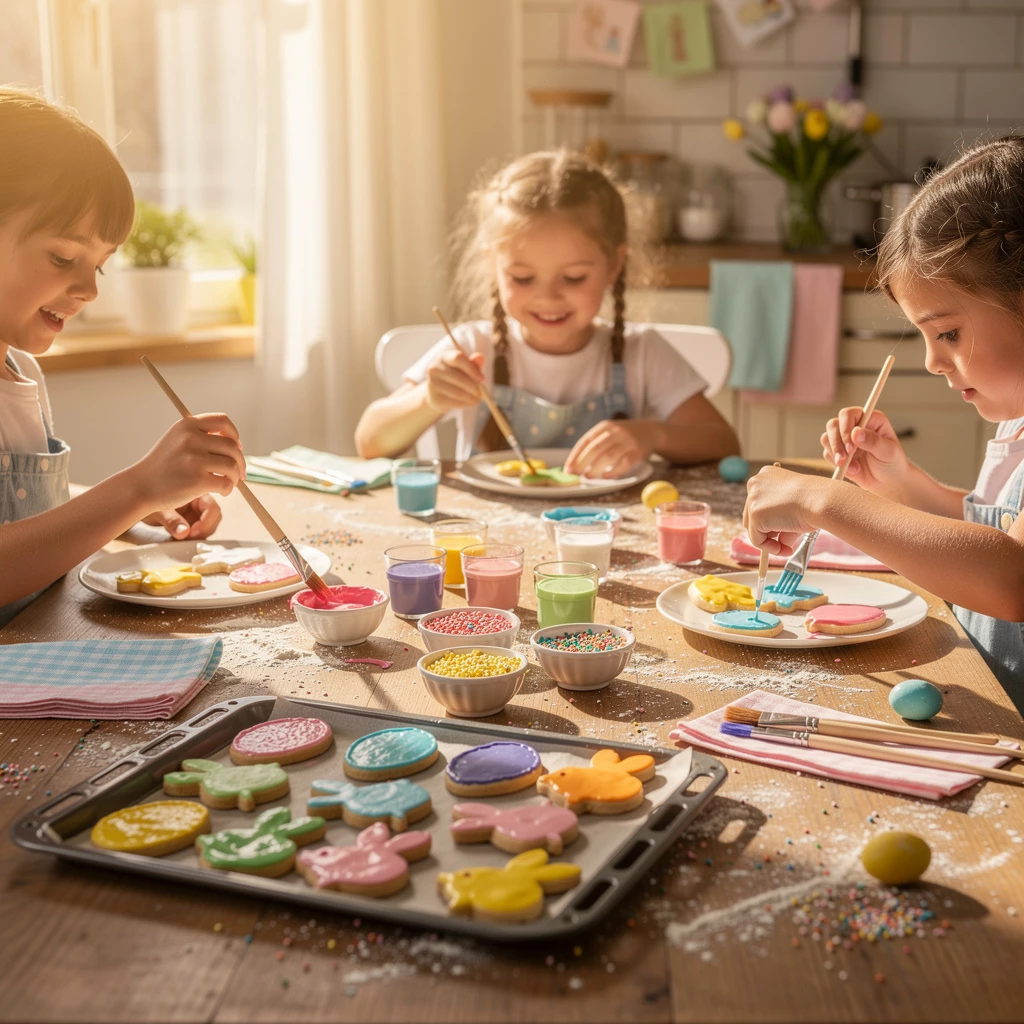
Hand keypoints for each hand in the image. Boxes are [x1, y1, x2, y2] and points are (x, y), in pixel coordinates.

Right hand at [128, 414, 244, 515]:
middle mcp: (190, 438)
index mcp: (186, 425)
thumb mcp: (176, 440)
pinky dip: (228, 489)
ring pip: (232, 465)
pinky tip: (222, 492)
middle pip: (232, 446)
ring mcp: (194, 459)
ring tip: (228, 483)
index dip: (234, 434)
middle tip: (238, 473)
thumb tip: (235, 442)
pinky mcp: (198, 480)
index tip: (236, 447)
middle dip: (239, 461)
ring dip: (235, 477)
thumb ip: (201, 435)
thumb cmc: (163, 466)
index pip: (223, 421)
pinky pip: (226, 483)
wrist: (141, 487)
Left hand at [142, 494, 221, 539]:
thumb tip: (183, 532)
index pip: (212, 507)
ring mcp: (195, 513)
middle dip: (204, 530)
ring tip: (181, 537)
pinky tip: (179, 538)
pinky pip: (198, 532)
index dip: (206, 521)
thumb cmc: (145, 498)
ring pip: (208, 526)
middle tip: (189, 537)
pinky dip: (191, 538)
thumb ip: (172, 521)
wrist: (136, 501)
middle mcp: (198, 501)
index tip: (193, 532)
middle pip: (214, 518)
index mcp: (195, 490)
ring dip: (198, 535)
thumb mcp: (158, 509)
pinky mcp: (190, 523)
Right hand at [424, 351, 485, 413]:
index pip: (458, 358)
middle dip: (473, 387)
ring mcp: (432, 384)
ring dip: (471, 397)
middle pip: (458, 377)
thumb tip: (480, 358)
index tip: (482, 379)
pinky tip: (468, 401)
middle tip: (481, 393)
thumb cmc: (456, 376)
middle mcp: (435, 368)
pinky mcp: (435, 398)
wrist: (439, 392)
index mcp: (444, 357)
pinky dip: (465, 403)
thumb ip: (474, 363)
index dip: (472, 369)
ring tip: (476, 398)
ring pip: (457, 392)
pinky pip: (454, 402)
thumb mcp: (465, 368)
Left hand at [564, 420, 653, 478]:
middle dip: (583, 463)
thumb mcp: (609, 433)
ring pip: (609, 455)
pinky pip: (625, 462)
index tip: (568, 469)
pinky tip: (607, 476)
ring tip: (588, 477)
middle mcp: (615, 432)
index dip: (575, 456)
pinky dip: (615, 470)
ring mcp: (628, 441)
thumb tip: (576, 466)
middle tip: (576, 474)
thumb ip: (594, 445)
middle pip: (595, 448)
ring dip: (596, 468)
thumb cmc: (623, 437)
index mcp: (604, 427)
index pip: (585, 441)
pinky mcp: (638, 451)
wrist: (651, 431)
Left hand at [743, 466, 824, 554]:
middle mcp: (755, 483)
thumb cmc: (815, 500)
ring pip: (753, 528)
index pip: (759, 502)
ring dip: (769, 540)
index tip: (783, 530)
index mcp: (766, 476)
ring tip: (787, 545)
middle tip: (784, 541)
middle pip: (751, 515)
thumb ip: (783, 523)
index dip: (770, 519)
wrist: (821, 499)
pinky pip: (757, 540)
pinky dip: (770, 548)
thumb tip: (782, 543)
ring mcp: (753, 499)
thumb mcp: (796, 508)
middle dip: (767, 530)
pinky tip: (785, 549)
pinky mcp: (754, 514)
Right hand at [822, 407, 909, 495]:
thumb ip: (873, 441)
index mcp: (870, 419)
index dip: (846, 429)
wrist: (888, 483)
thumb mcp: (888, 452)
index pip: (849, 414)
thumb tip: (856, 432)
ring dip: (835, 454)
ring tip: (851, 467)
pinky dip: (836, 463)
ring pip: (826, 438)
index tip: (851, 447)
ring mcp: (845, 439)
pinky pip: (827, 453)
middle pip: (833, 425)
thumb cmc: (893, 464)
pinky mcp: (838, 452)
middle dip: (836, 443)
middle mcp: (855, 426)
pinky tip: (852, 470)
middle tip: (846, 458)